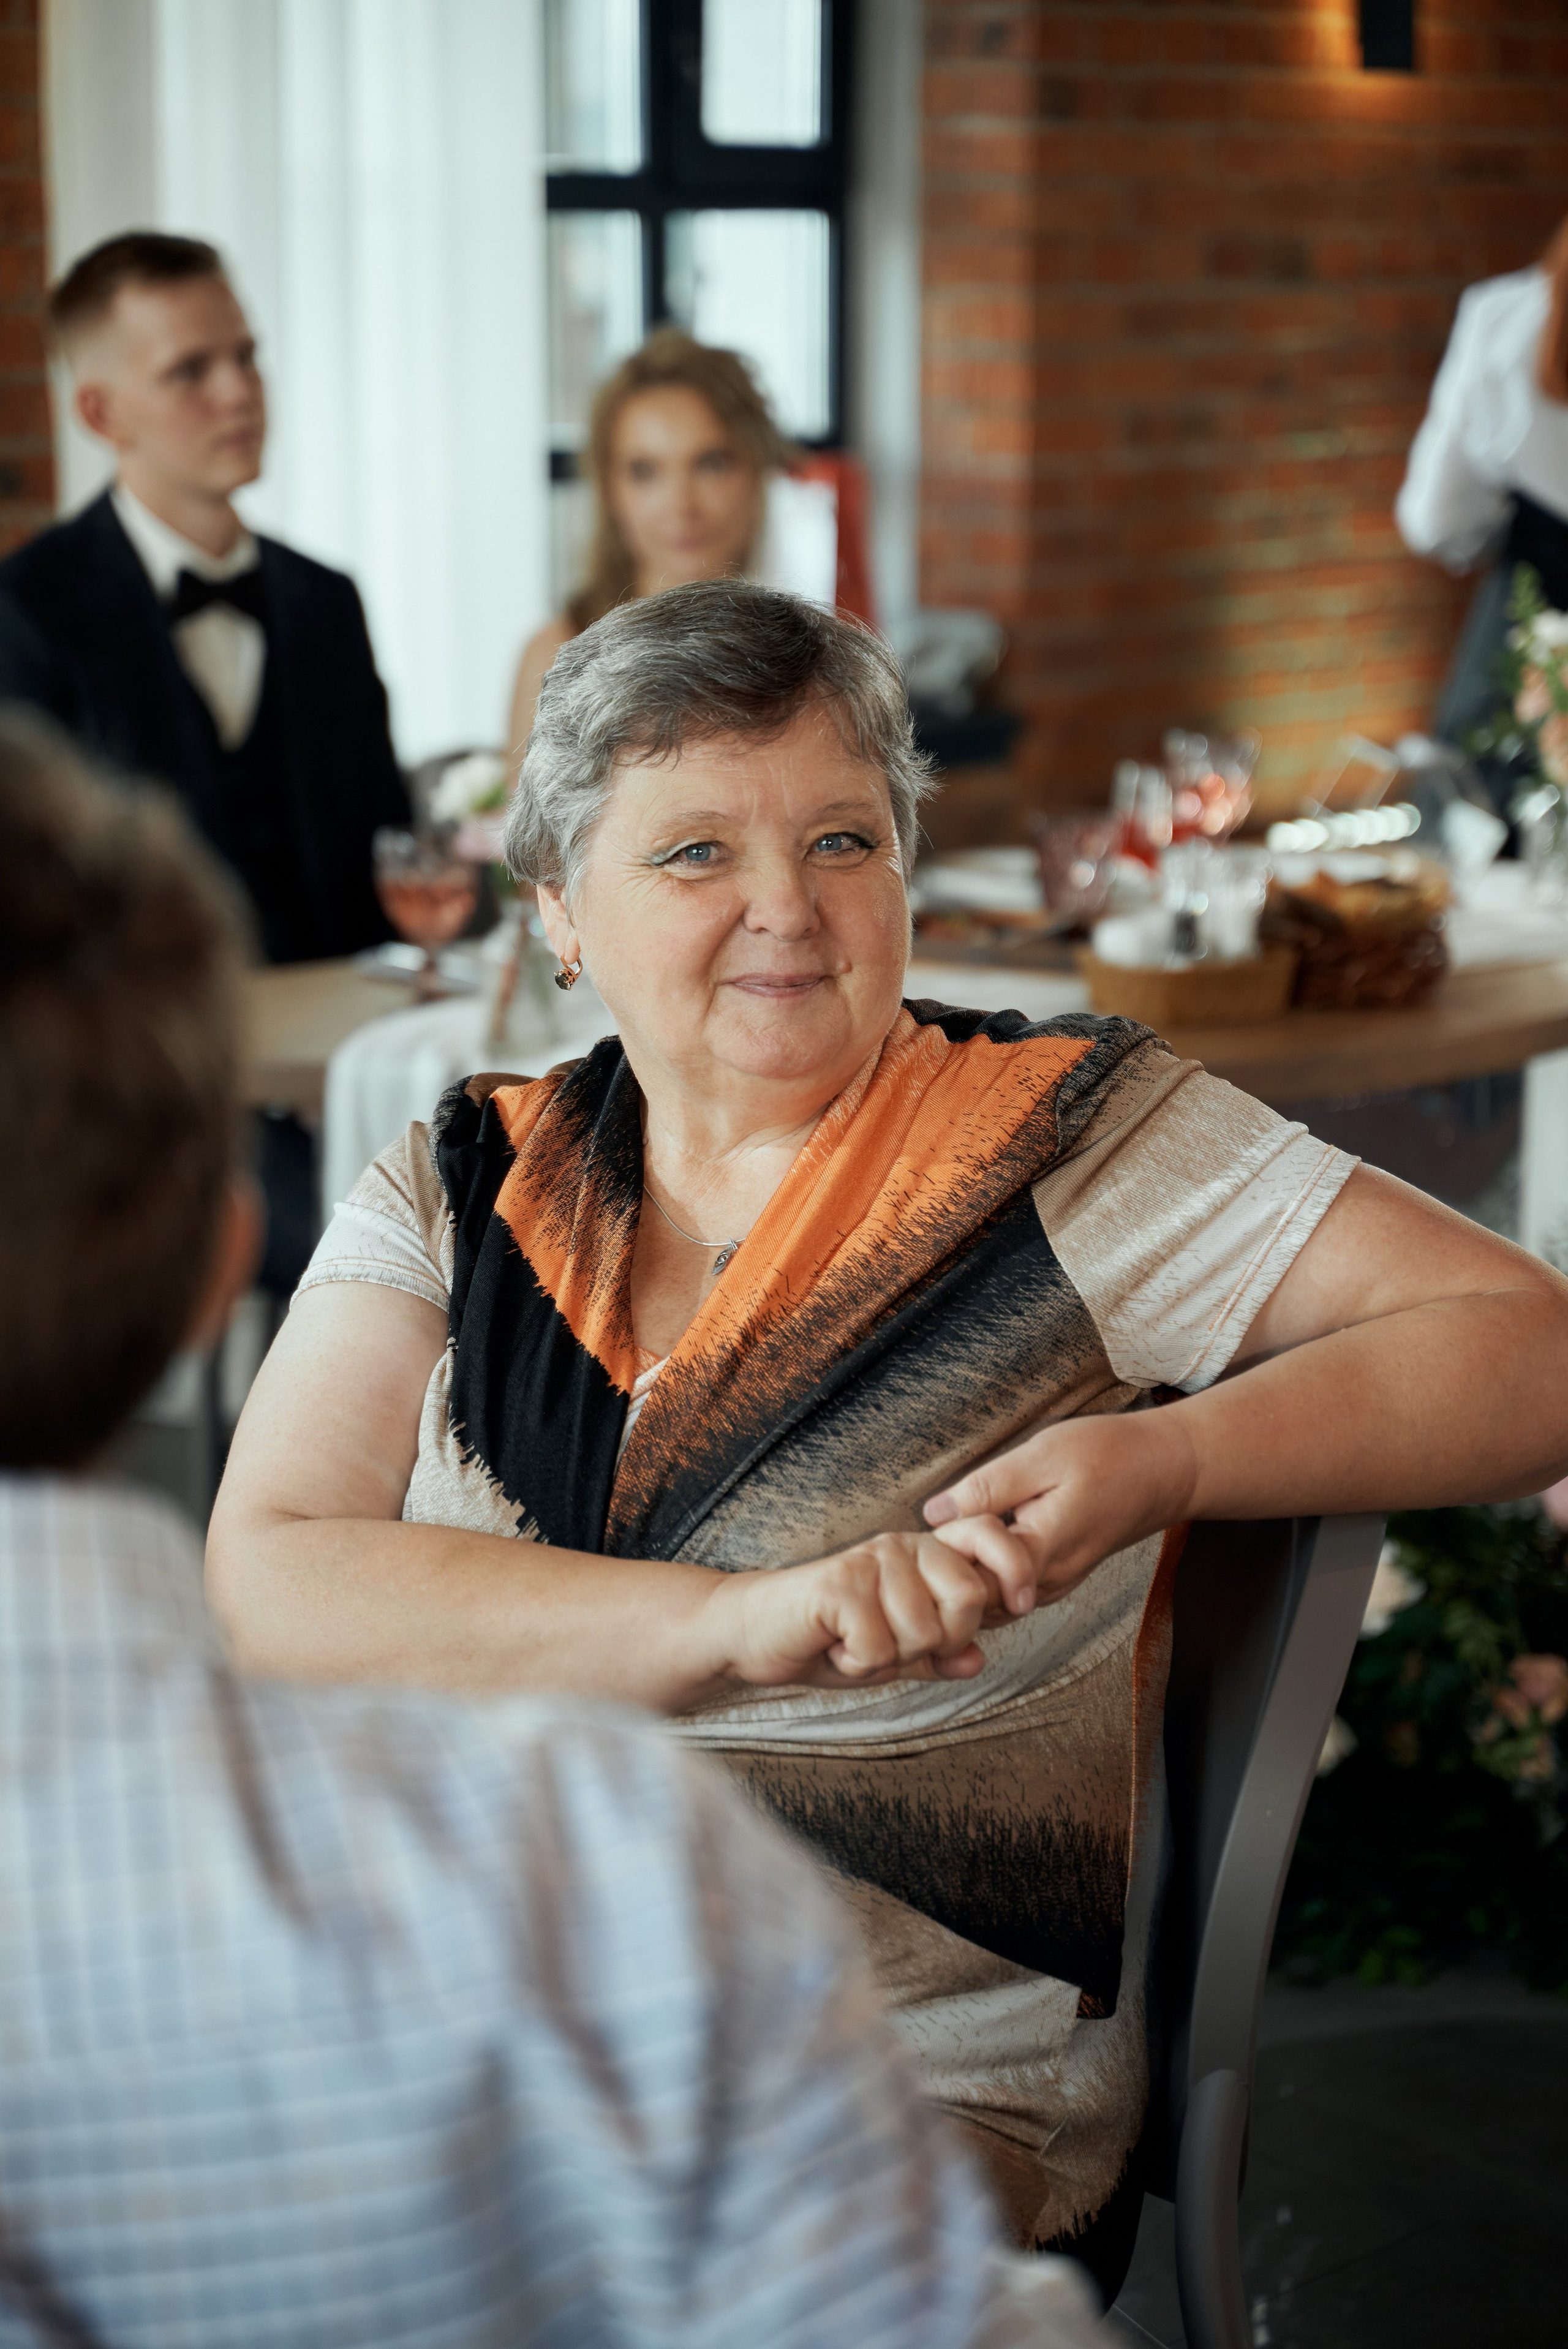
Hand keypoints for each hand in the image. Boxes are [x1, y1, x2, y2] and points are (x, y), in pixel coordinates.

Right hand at [704, 1518, 1037, 1691]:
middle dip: (941, 1640)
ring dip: (890, 1659)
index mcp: (921, 1553)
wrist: (749, 1633)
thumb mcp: (892, 1653)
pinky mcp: (838, 1586)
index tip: (1022, 1604)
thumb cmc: (824, 1640)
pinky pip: (879, 1649)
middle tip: (897, 1643)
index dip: (1015, 1569)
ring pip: (924, 1633)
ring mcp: (869, 1562)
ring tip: (855, 1644)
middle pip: (969, 1598)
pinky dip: (857, 1665)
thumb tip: (978, 1661)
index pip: (989, 1535)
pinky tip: (834, 1647)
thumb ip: (936, 1654)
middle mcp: (900, 1546)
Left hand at [922, 1410, 1197, 1602]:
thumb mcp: (1042, 1456)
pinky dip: (984, 1575)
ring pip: (990, 1601)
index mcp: (1040, 1553)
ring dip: (964, 1577)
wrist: (1166, 1471)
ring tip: (947, 1537)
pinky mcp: (1056, 1578)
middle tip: (927, 1536)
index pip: (970, 1585)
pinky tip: (972, 1544)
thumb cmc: (1109, 1455)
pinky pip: (1008, 1592)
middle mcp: (1047, 1583)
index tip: (925, 1533)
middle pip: (975, 1601)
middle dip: (946, 1575)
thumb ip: (987, 1488)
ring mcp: (1054, 1585)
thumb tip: (933, 1515)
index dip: (939, 1563)